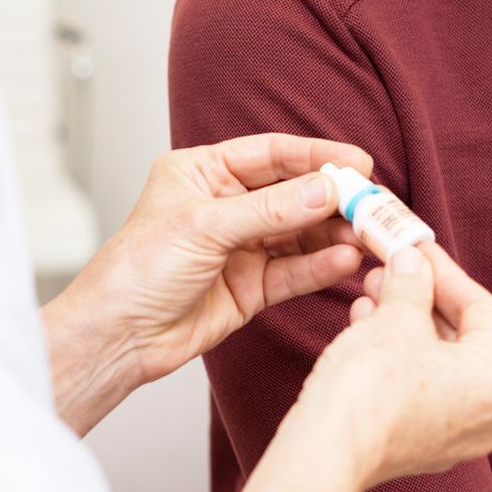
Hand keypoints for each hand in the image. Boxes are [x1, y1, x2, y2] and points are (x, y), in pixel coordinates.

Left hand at [44, 134, 373, 434]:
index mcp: (202, 172)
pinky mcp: (250, 287)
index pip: (271, 155)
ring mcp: (240, 247)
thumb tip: (325, 190)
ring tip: (370, 235)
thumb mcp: (204, 227)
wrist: (117, 336)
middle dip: (334, 199)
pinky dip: (321, 266)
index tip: (358, 163)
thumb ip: (270, 209)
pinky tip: (346, 260)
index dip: (316, 157)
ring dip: (335, 233)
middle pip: (293, 194)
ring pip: (300, 234)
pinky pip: (294, 271)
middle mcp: (224, 206)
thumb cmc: (136, 270)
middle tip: (375, 204)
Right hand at [241, 242, 491, 491]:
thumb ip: (413, 283)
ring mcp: (455, 436)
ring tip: (371, 292)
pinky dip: (398, 355)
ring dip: (405, 322)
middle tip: (393, 267)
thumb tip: (412, 262)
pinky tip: (366, 326)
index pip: (482, 309)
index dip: (446, 271)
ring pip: (437, 361)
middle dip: (422, 297)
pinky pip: (420, 387)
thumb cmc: (372, 385)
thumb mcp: (396, 317)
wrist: (329, 449)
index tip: (419, 248)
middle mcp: (488, 415)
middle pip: (460, 336)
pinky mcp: (421, 446)